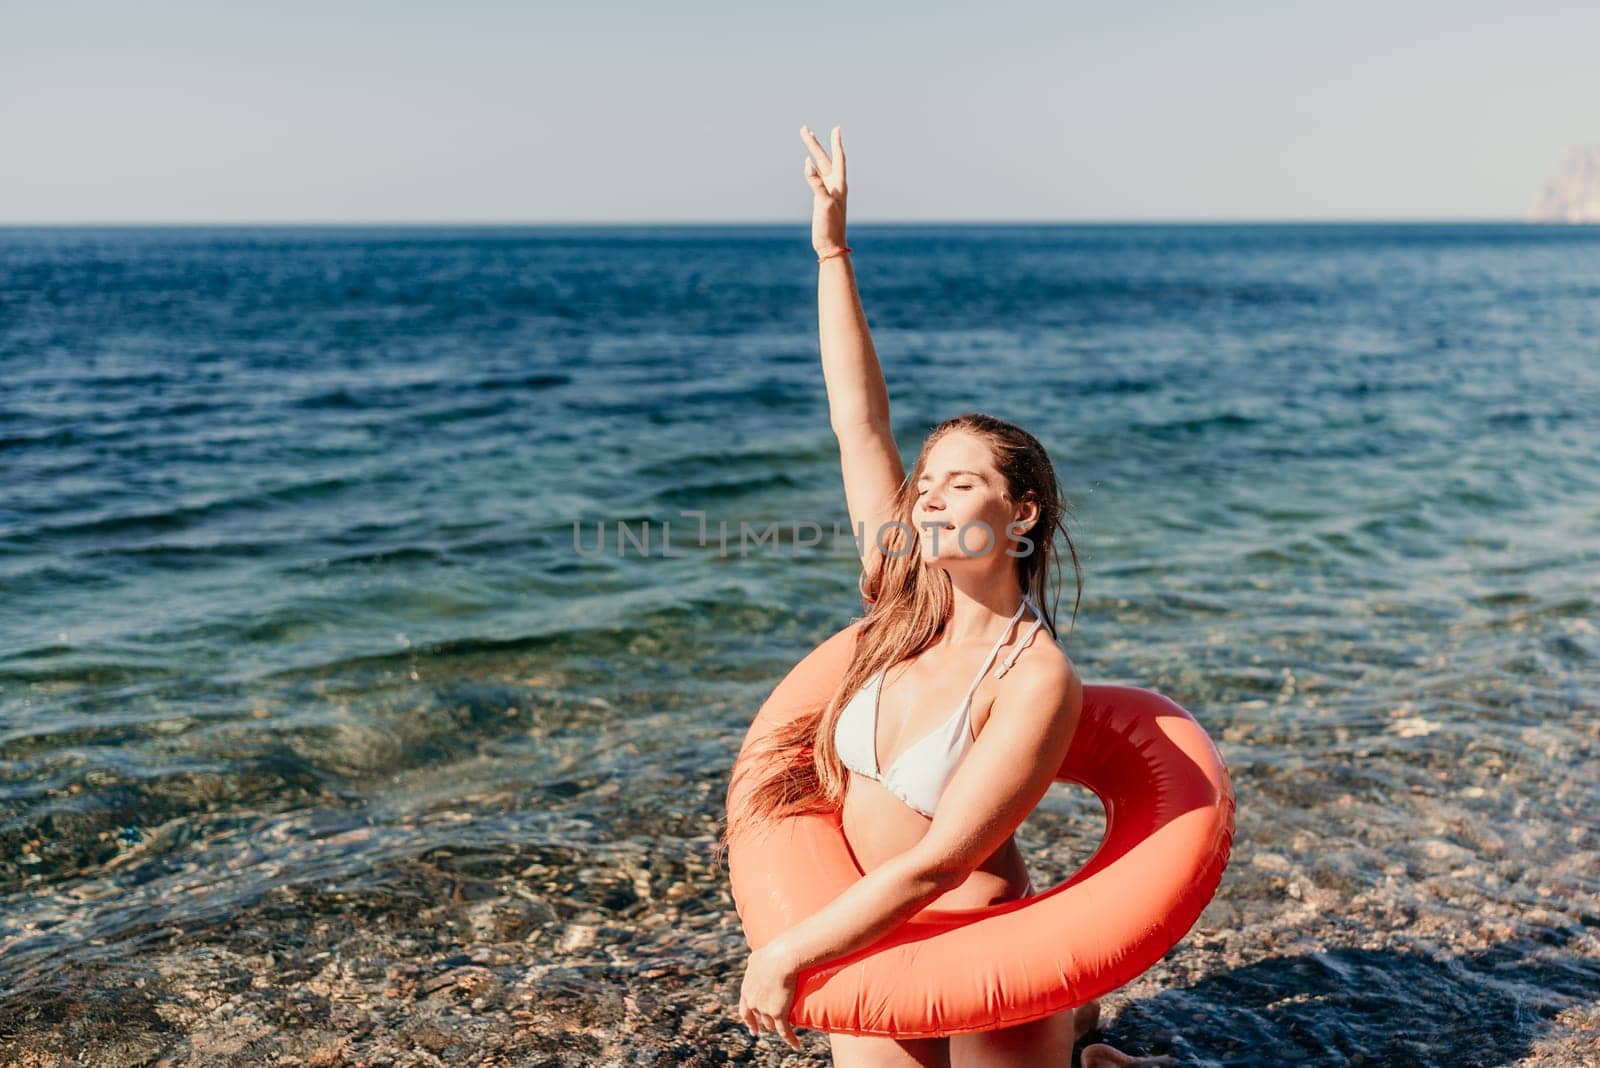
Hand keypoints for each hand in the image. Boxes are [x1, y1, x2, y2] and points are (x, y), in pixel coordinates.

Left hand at [736, 941, 801, 1049]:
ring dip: (777, 1026)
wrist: (782, 958)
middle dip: (763, 1022)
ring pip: (771, 1024)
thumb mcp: (757, 957)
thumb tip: (753, 960)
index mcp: (746, 989)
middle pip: (758, 1017)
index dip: (749, 1019)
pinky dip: (791, 1040)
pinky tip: (796, 1046)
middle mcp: (752, 1001)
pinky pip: (785, 1031)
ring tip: (785, 1027)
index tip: (752, 1025)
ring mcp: (764, 1009)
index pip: (744, 1009)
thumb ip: (753, 962)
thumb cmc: (771, 954)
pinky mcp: (777, 1013)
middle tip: (767, 1027)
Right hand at [800, 124, 847, 255]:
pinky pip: (817, 178)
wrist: (830, 245)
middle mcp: (835, 185)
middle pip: (825, 159)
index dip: (836, 143)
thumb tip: (808, 164)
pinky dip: (811, 168)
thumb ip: (817, 183)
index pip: (838, 158)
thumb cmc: (830, 226)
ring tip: (807, 140)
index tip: (836, 128)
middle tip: (805, 130)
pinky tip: (808, 165)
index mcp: (839, 184)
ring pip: (820, 166)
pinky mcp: (822, 199)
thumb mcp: (824, 203)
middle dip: (815, 144)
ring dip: (813, 153)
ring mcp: (828, 192)